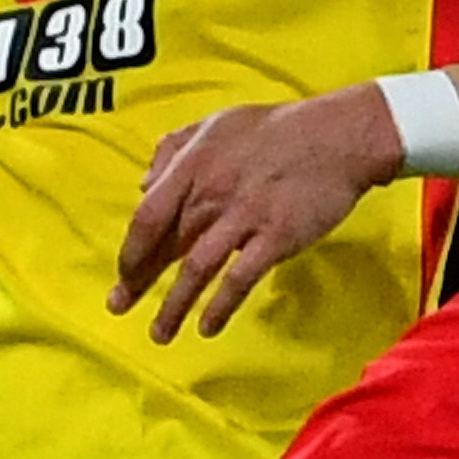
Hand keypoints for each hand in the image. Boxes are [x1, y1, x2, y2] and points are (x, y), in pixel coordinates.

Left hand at [115, 88, 403, 342]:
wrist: (338, 137)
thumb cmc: (278, 129)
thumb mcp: (216, 124)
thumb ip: (174, 149)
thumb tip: (144, 184)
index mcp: (193, 165)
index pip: (147, 215)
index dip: (131, 249)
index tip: (123, 274)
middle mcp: (211, 193)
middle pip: (165, 247)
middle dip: (138, 283)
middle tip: (119, 308)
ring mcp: (244, 217)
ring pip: (196, 270)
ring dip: (173, 305)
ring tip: (160, 334)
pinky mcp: (275, 237)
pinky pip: (239, 279)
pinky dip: (220, 306)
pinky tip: (207, 327)